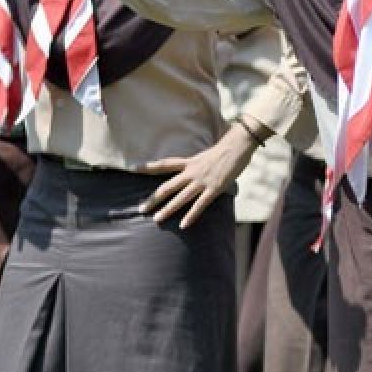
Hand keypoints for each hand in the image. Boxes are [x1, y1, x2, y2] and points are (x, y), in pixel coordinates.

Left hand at [139, 122, 257, 227]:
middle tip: (141, 209)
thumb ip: (197, 165)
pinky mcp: (214, 189)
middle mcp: (192, 172)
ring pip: (180, 198)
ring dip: (167, 209)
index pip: (164, 164)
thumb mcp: (205, 156)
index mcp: (189, 162)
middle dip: (153, 199)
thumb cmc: (225, 149)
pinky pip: (200, 205)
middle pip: (167, 186)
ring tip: (157, 219)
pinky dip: (191, 216)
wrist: (238, 146)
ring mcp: (202, 181)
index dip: (148, 167)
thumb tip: (192, 172)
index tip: (133, 169)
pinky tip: (183, 225)